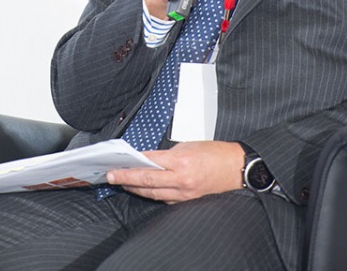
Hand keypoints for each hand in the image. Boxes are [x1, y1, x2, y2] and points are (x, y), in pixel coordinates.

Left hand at [105, 140, 244, 203]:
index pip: (149, 163)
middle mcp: (182, 179)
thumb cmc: (215, 153)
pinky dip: (151, 194)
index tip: (116, 165)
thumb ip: (167, 154)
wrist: (236, 168)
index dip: (130, 165)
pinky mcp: (188, 200)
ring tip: (122, 183)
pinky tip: (142, 189)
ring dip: (135, 188)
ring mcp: (184, 192)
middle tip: (111, 176)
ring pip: (153, 193)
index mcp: (181, 161)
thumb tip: (148, 159)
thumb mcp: (188, 146)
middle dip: (126, 179)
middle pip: (147, 181)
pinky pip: (165, 199)